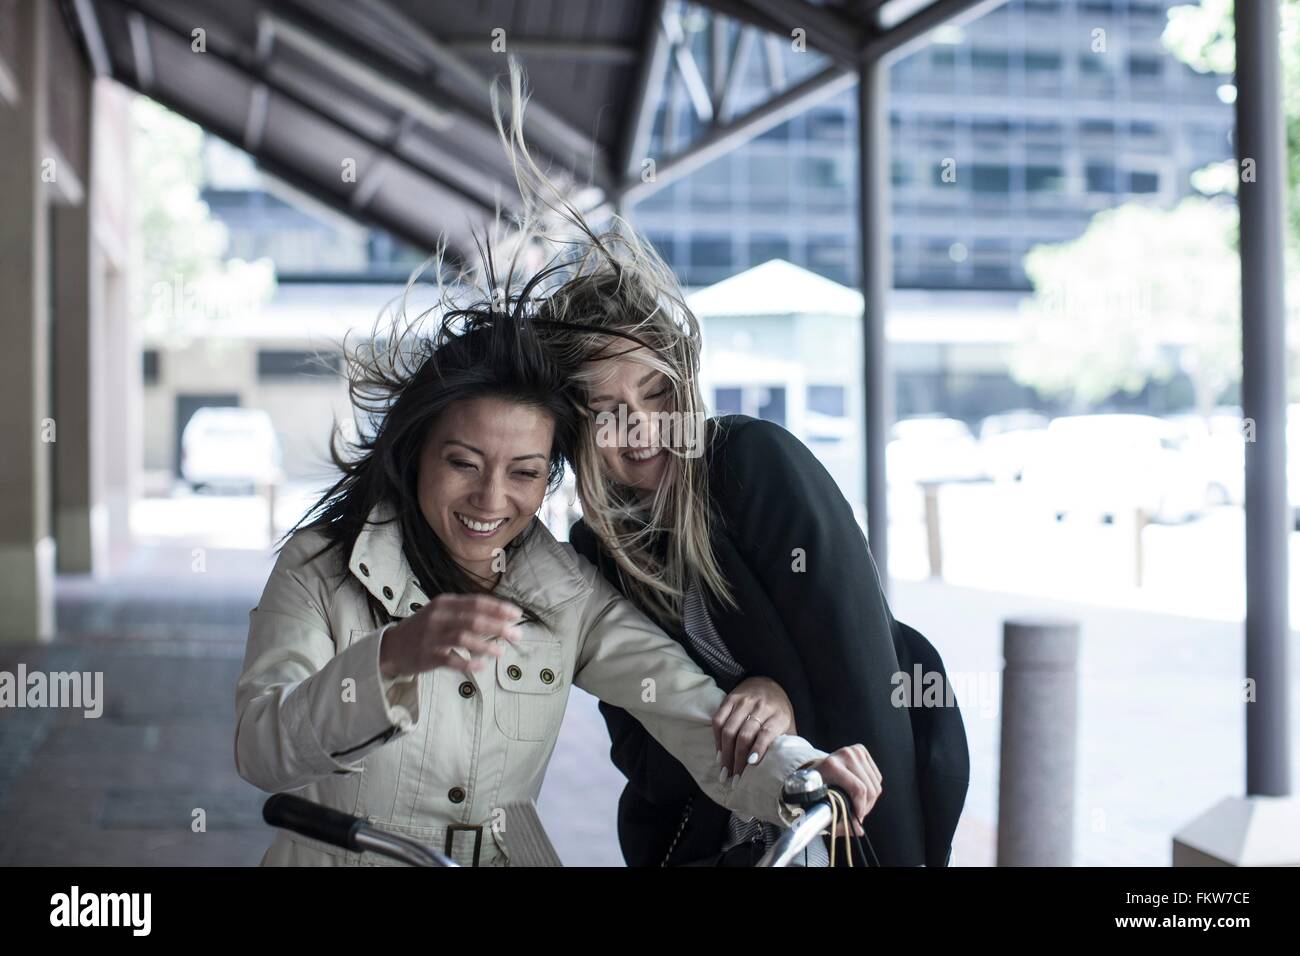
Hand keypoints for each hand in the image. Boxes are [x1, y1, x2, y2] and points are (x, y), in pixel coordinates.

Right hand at [379, 594, 522, 678]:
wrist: (392, 646)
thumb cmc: (424, 629)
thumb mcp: (441, 612)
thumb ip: (466, 612)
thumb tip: (500, 617)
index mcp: (445, 603)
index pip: (476, 602)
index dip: (498, 608)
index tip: (516, 614)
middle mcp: (439, 617)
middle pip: (473, 619)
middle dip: (498, 627)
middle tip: (516, 634)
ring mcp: (432, 636)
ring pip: (463, 638)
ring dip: (485, 645)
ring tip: (501, 652)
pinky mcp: (427, 655)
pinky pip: (450, 659)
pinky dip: (467, 662)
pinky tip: (481, 666)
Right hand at [712, 676, 795, 777]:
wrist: (768, 683)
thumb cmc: (778, 711)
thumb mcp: (788, 726)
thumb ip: (785, 744)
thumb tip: (782, 770)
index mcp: (778, 714)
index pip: (766, 733)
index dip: (758, 749)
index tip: (751, 764)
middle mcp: (761, 706)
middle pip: (745, 734)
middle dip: (738, 759)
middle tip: (735, 778)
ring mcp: (744, 701)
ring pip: (729, 729)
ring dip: (725, 753)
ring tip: (725, 770)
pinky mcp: (730, 698)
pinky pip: (718, 720)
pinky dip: (716, 739)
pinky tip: (719, 753)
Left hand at [807, 745, 882, 836]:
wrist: (814, 770)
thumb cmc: (817, 790)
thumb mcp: (822, 805)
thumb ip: (839, 821)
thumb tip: (859, 831)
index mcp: (832, 765)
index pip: (859, 789)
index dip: (861, 808)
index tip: (857, 818)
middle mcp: (845, 754)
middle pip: (870, 788)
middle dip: (866, 806)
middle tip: (857, 814)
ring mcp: (854, 751)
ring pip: (876, 784)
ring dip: (870, 799)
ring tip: (857, 804)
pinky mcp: (861, 750)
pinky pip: (877, 777)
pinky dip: (872, 788)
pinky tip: (860, 791)